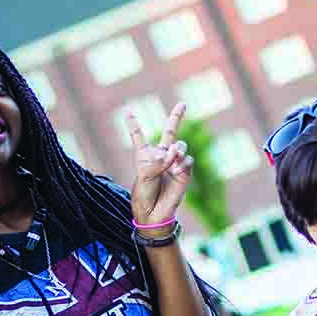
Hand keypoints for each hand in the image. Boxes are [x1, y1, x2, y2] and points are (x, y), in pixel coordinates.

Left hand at [126, 102, 192, 227]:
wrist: (155, 212)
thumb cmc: (144, 194)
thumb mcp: (144, 175)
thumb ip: (158, 161)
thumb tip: (175, 152)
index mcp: (145, 155)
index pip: (139, 137)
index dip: (134, 125)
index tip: (129, 112)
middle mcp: (161, 155)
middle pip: (170, 131)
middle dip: (177, 116)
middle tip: (183, 103)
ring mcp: (174, 162)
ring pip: (181, 145)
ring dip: (177, 151)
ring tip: (172, 162)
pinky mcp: (185, 171)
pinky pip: (188, 160)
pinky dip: (182, 164)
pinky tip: (176, 171)